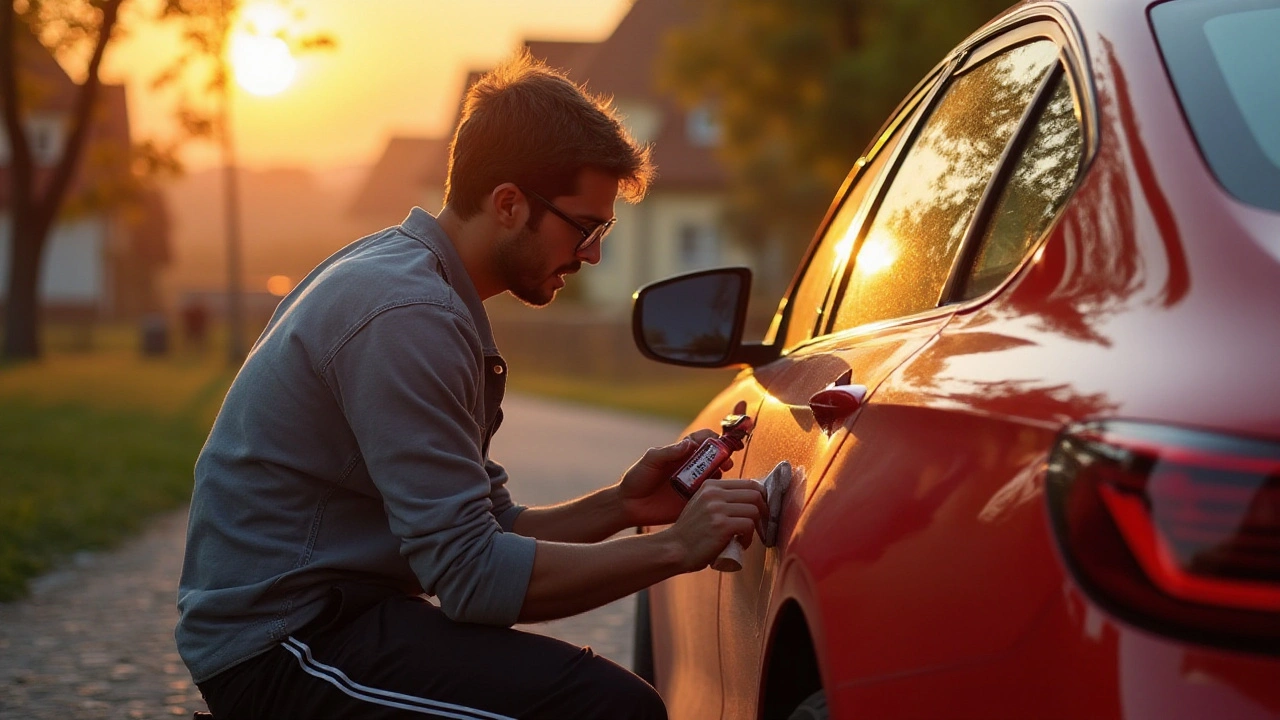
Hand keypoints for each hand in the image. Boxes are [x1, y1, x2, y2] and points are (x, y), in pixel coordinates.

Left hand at [618, 428, 734, 527]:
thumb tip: (689, 444)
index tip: (721, 441)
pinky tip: (717, 493)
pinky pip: (710, 495)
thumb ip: (668, 452)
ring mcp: (693, 484)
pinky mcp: (693, 501)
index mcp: (681, 454)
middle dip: (724, 457)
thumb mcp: (650, 461)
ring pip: (715, 475)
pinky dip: (717, 492)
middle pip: (714, 457)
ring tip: (720, 477)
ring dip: (722, 474)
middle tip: (727, 463)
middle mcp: (690, 467)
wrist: (629, 506)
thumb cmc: (636, 479)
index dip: (715, 439)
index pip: (703, 440)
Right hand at [664, 479, 767, 571]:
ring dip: (756, 526)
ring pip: (755, 510)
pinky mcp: (721, 525)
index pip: (749, 483)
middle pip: (756, 494)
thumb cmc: (690, 532)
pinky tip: (739, 543)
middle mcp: (714, 493)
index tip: (761, 510)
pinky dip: (749, 538)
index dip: (761, 497)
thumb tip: (749, 500)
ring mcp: (717, 508)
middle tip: (761, 524)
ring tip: (745, 536)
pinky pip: (749, 526)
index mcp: (711, 486)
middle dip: (764, 511)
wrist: (673, 549)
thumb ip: (720, 499)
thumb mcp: (702, 505)